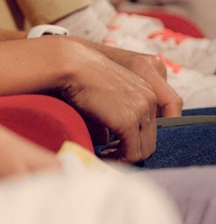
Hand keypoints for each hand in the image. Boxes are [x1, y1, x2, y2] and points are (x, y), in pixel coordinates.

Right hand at [53, 37, 175, 162]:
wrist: (72, 64)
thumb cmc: (82, 74)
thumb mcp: (108, 88)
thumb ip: (117, 108)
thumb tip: (108, 139)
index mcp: (147, 91)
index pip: (151, 125)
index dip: (137, 138)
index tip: (119, 142)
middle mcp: (149, 100)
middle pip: (151, 139)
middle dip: (132, 150)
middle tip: (111, 152)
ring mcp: (140, 111)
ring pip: (144, 150)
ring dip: (126, 156)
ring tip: (108, 155)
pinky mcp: (127, 121)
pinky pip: (131, 153)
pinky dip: (120, 159)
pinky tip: (104, 155)